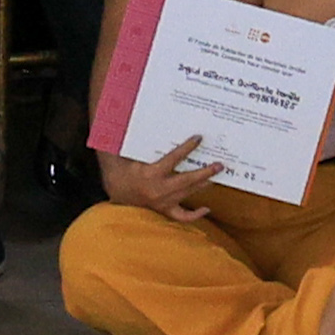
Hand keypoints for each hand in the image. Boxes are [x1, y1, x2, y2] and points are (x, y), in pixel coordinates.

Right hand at [96, 132, 220, 220]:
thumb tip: (135, 117)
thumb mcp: (126, 154)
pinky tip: (207, 209)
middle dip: (205, 172)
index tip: (199, 138)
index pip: (173, 159)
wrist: (115, 191)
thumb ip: (134, 140)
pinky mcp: (164, 210)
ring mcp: (163, 202)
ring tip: (217, 175)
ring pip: (188, 194)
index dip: (187, 148)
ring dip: (204, 184)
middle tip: (219, 164)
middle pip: (187, 181)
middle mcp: (159, 190)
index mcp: (150, 175)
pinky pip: (182, 216)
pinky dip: (195, 215)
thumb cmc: (122, 168)